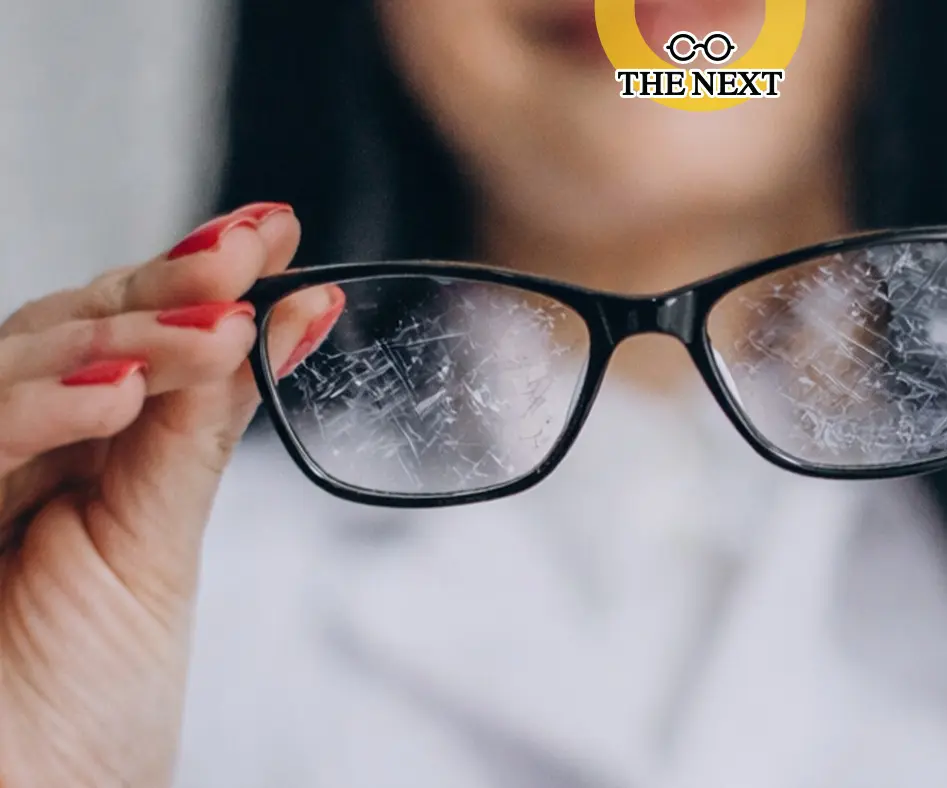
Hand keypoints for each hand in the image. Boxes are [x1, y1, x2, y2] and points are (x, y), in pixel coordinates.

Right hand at [0, 204, 339, 786]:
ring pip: (14, 362)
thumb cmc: (82, 711)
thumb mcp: (152, 554)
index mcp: (65, 459)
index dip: (192, 279)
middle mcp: (3, 454)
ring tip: (220, 327)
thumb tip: (286, 321)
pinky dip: (41, 408)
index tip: (278, 236)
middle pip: (65, 327)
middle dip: (164, 283)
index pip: (123, 338)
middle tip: (253, 252)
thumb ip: (195, 434)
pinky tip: (122, 391)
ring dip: (123, 332)